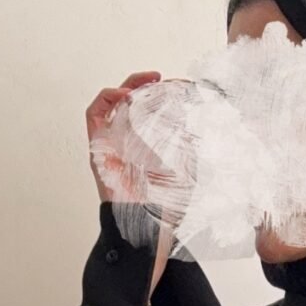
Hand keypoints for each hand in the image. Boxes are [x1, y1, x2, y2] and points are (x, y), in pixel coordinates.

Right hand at [87, 75, 178, 296]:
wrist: (146, 227)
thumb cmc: (165, 207)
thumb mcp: (190, 170)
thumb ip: (195, 148)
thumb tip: (211, 125)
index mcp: (145, 146)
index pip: (148, 111)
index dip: (158, 94)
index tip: (177, 86)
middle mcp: (126, 142)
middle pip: (129, 102)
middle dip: (143, 84)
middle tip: (160, 78)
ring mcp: (110, 143)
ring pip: (111, 103)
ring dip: (126, 86)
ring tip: (146, 82)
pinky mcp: (97, 148)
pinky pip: (94, 115)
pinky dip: (106, 98)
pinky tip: (125, 95)